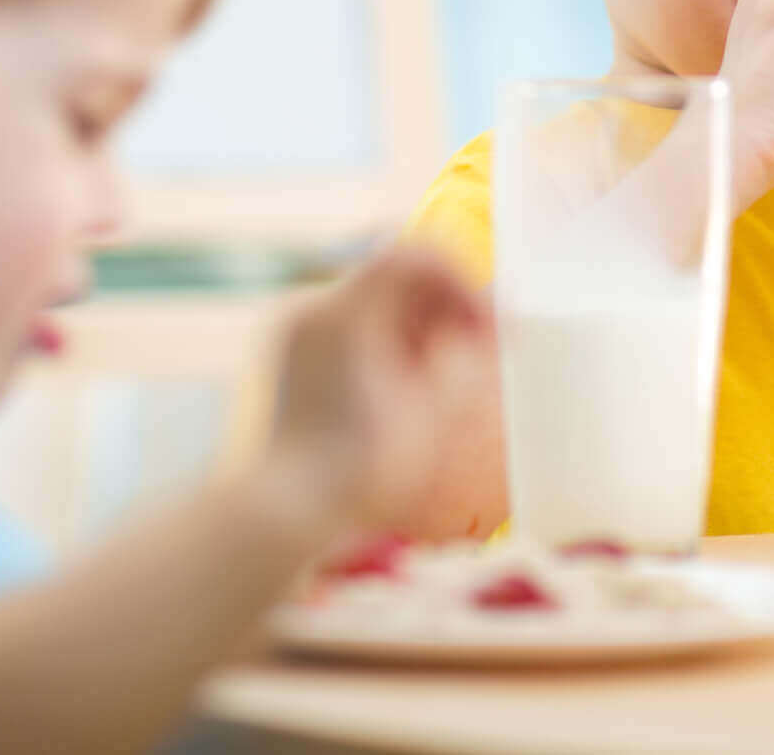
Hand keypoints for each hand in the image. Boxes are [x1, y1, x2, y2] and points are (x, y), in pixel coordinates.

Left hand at [264, 245, 493, 534]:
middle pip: (394, 276)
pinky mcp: (291, 354)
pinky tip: (410, 384)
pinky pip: (352, 325)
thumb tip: (492, 319)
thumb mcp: (430, 413)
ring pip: (375, 300)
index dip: (464, 281)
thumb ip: (465, 354)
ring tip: (447, 374)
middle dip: (446, 305)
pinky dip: (389, 339)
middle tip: (480, 349)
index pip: (415, 257)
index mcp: (345, 314)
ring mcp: (296, 330)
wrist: (280, 515)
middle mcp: (313, 309)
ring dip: (420, 324)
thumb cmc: (360, 472)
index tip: (489, 325)